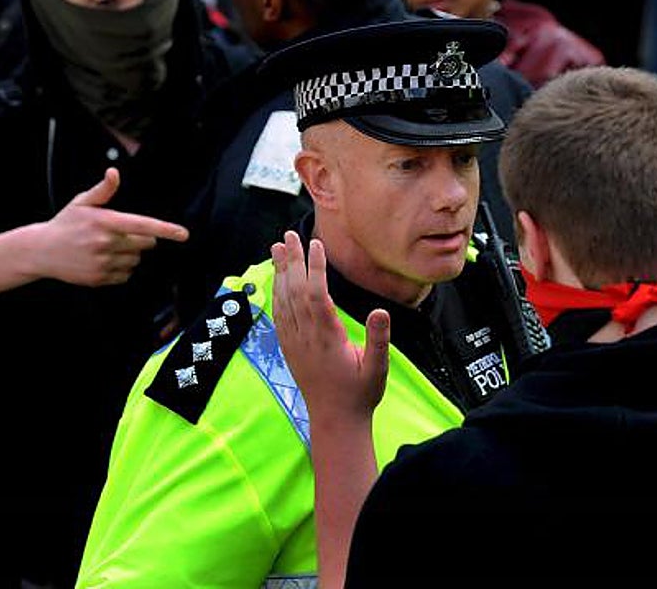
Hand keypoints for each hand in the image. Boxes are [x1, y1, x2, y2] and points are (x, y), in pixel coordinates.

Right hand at [36, 168, 188, 286]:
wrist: (41, 251)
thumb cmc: (66, 224)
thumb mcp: (82, 203)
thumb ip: (103, 190)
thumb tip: (114, 172)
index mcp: (105, 222)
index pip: (143, 225)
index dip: (166, 229)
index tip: (183, 234)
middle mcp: (106, 243)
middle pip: (145, 244)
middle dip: (141, 239)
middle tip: (121, 234)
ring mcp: (102, 263)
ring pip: (136, 260)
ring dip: (130, 254)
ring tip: (108, 247)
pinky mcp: (99, 278)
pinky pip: (125, 275)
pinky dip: (121, 269)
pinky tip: (104, 260)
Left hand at [271, 231, 389, 426]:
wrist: (335, 420)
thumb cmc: (360, 394)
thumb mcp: (377, 368)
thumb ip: (378, 340)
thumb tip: (381, 312)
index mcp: (328, 339)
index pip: (317, 295)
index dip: (315, 268)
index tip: (316, 244)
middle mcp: (306, 337)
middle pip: (295, 292)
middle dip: (292, 261)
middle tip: (289, 235)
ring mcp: (294, 342)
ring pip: (283, 300)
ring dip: (280, 272)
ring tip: (278, 247)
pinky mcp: (289, 348)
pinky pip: (279, 315)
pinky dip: (276, 293)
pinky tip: (276, 279)